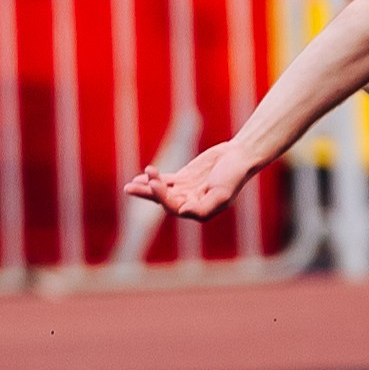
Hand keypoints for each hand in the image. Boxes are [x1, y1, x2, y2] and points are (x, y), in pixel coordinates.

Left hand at [124, 140, 253, 220]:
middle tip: (132, 186)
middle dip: (148, 194)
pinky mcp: (185, 178)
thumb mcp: (222, 193)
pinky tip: (139, 177)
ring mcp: (187, 190)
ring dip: (145, 189)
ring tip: (128, 187)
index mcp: (199, 211)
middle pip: (163, 201)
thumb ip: (203, 207)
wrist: (240, 156)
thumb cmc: (234, 176)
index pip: (174, 207)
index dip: (162, 197)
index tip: (155, 182)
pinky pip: (165, 180)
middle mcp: (191, 203)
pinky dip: (153, 179)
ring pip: (162, 191)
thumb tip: (181, 212)